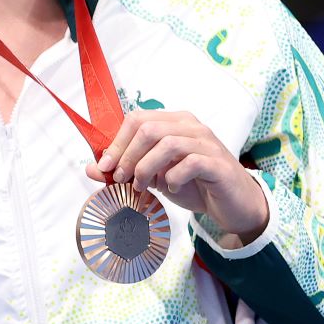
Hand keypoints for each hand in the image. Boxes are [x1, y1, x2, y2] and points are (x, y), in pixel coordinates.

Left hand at [92, 110, 268, 241]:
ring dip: (146, 168)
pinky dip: (173, 178)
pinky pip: (191, 163)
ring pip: (167, 143)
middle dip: (127, 156)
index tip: (104, 167)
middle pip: (149, 129)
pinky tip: (170, 189)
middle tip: (120, 179)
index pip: (137, 119)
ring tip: (141, 187)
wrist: (232, 204)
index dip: (116, 142)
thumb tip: (91, 168)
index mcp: (174, 123)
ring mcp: (207, 143)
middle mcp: (191, 127)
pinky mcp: (219, 164)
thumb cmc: (192, 185)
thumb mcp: (153, 178)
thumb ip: (124, 170)